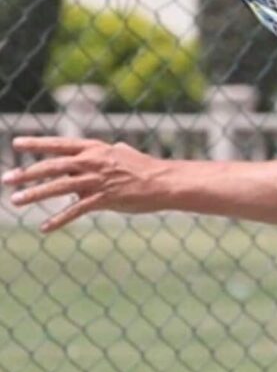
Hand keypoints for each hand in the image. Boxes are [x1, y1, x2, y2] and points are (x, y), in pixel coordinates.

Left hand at [2, 137, 170, 231]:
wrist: (164, 182)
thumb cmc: (144, 168)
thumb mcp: (119, 156)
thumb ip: (98, 159)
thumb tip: (82, 166)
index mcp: (96, 149)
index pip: (61, 144)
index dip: (38, 143)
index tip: (16, 143)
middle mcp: (94, 162)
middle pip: (54, 166)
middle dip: (28, 172)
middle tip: (7, 178)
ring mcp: (99, 180)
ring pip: (60, 187)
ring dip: (36, 194)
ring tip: (16, 200)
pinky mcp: (105, 198)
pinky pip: (77, 210)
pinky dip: (59, 219)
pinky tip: (44, 227)